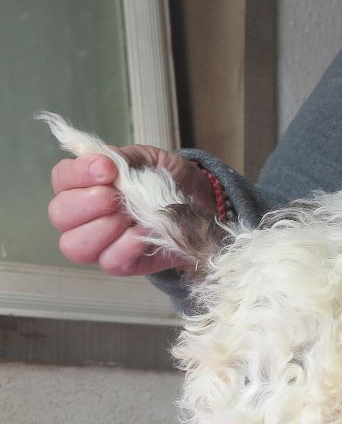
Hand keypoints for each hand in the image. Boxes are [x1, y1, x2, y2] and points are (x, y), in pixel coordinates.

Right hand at [48, 146, 213, 275]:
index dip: (79, 173)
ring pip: (75, 245)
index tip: (107, 169)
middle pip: (60, 215)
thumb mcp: (148, 159)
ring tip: (129, 216)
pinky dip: (125, 248)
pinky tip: (141, 234)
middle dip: (87, 204)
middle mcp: (82, 216)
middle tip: (114, 196)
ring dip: (103, 229)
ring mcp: (98, 243)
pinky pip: (109, 262)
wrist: (200, 203)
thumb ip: (124, 159)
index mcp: (82, 183)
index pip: (62, 179)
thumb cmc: (166, 179)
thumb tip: (103, 160)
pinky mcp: (120, 264)